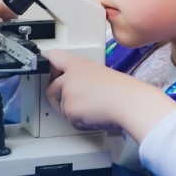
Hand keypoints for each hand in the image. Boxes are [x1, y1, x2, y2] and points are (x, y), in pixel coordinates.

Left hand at [46, 50, 175, 142]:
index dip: (49, 63)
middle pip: (51, 87)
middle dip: (57, 96)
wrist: (128, 101)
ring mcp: (68, 93)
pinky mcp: (70, 110)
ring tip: (90, 107)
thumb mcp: (99, 73)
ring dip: (70, 110)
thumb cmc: (120, 89)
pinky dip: (78, 120)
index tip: (47, 68)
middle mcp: (70, 77)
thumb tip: (77, 84)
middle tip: (73, 100)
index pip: (54, 56)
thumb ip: (82, 76)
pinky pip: (69, 118)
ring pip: (60, 106)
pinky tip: (92, 114)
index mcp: (79, 64)